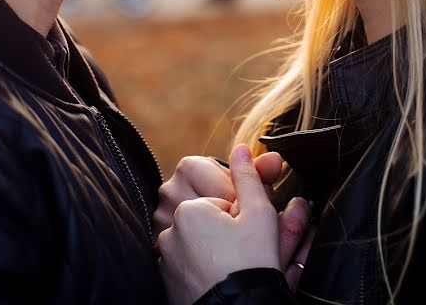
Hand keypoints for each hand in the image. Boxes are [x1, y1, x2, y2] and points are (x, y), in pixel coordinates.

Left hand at [158, 145, 298, 303]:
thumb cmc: (252, 264)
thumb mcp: (260, 212)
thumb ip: (249, 175)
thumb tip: (241, 149)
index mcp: (189, 209)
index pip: (219, 193)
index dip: (239, 207)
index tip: (247, 227)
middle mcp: (168, 230)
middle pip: (206, 212)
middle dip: (225, 221)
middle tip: (243, 242)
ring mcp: (165, 256)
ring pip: (196, 235)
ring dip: (214, 240)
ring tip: (233, 258)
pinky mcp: (166, 277)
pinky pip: (186, 257)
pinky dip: (202, 260)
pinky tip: (220, 270)